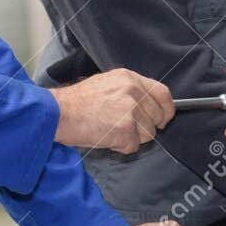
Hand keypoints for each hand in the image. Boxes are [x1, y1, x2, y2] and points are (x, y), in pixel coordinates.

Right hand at [52, 69, 173, 153]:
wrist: (59, 113)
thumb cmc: (76, 103)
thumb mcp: (106, 84)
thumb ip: (129, 92)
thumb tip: (147, 107)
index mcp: (129, 78)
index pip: (163, 93)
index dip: (166, 109)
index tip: (163, 119)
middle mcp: (133, 91)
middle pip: (157, 117)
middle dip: (145, 128)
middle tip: (124, 128)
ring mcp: (131, 110)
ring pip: (147, 134)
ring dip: (131, 138)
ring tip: (109, 130)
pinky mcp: (125, 129)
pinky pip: (133, 146)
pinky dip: (120, 147)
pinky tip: (105, 137)